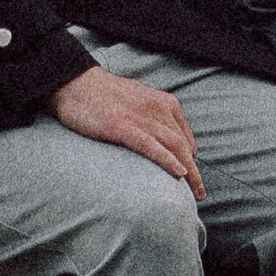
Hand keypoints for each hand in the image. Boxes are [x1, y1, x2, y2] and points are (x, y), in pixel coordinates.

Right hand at [51, 62, 204, 196]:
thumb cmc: (103, 94)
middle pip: (184, 145)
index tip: (191, 177)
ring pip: (174, 147)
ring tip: (195, 193)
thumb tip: (163, 139)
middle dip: (195, 172)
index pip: (185, 136)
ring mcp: (140, 117)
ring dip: (189, 172)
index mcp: (163, 102)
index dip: (190, 159)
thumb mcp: (138, 100)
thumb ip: (153, 117)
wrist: (75, 82)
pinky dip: (168, 160)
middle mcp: (157, 108)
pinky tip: (179, 173)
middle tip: (200, 193)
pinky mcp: (122, 126)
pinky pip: (151, 146)